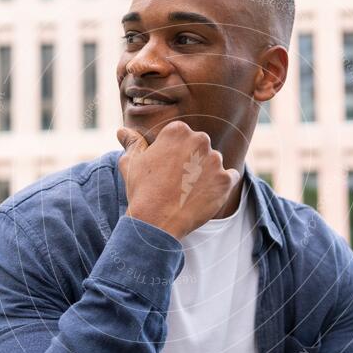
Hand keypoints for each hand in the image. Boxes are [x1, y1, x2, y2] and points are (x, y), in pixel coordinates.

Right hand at [117, 121, 240, 240]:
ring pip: (214, 163)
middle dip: (192, 161)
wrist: (156, 221)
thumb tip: (122, 131)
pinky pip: (230, 178)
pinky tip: (205, 195)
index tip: (167, 170)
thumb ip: (132, 143)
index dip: (174, 155)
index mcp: (178, 131)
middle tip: (177, 182)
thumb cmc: (142, 191)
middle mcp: (200, 140)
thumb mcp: (131, 163)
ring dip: (205, 174)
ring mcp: (215, 160)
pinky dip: (220, 185)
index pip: (183, 137)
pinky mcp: (226, 180)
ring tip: (188, 192)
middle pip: (200, 148)